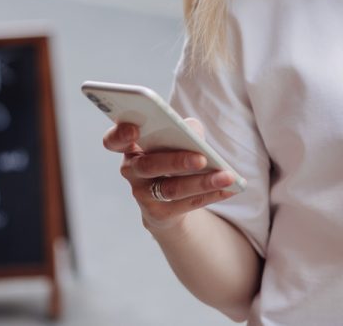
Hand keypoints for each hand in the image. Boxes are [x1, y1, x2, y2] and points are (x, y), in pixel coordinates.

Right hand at [103, 118, 236, 230]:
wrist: (169, 194)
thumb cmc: (172, 152)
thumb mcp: (176, 136)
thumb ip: (183, 128)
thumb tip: (193, 134)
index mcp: (129, 146)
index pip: (113, 140)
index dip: (120, 135)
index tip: (134, 128)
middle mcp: (131, 170)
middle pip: (149, 165)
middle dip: (176, 161)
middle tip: (201, 158)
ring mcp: (143, 194)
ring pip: (171, 189)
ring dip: (202, 183)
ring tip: (227, 176)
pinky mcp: (158, 213)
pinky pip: (186, 205)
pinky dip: (210, 195)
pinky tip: (230, 189)